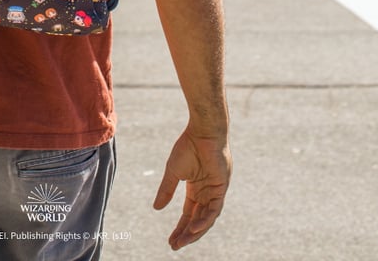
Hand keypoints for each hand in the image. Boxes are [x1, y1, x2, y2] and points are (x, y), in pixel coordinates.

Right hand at [153, 129, 230, 250]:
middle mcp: (206, 193)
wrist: (202, 132)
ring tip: (182, 241)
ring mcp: (214, 191)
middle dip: (186, 234)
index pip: (189, 214)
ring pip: (206, 219)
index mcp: (195, 188)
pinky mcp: (221, 189)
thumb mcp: (173, 172)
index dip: (180, 228)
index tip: (171, 241)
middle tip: (175, 246)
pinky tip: (194, 228)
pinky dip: (204, 220)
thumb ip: (166, 190)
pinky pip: (214, 210)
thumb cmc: (188, 147)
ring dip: (195, 232)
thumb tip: (156, 208)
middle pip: (197, 220)